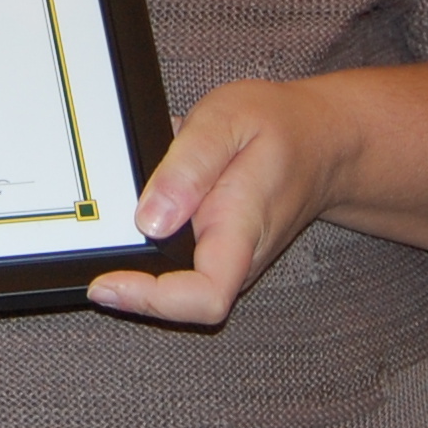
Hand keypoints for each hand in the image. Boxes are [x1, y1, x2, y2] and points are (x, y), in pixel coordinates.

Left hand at [86, 62, 427, 329]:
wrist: (335, 135)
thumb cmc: (282, 123)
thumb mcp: (232, 121)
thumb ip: (189, 166)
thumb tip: (147, 216)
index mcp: (244, 233)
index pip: (200, 298)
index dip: (151, 304)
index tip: (105, 284)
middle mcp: (238, 258)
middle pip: (187, 307)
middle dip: (137, 302)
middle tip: (92, 278)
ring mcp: (234, 260)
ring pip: (187, 292)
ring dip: (145, 285)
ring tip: (104, 264)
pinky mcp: (228, 250)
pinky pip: (190, 273)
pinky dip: (155, 268)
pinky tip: (125, 248)